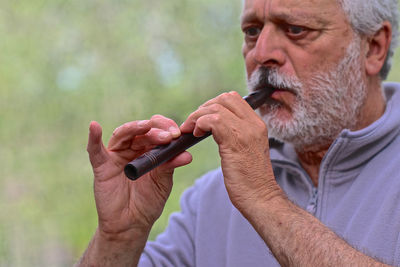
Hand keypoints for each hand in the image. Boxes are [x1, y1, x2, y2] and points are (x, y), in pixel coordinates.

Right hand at [86, 115, 191, 239]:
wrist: (132, 224)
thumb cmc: (148, 201)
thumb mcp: (163, 182)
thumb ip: (170, 166)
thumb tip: (187, 155)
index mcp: (149, 149)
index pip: (156, 131)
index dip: (166, 128)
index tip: (177, 134)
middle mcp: (132, 149)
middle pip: (141, 131)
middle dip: (155, 131)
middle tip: (168, 136)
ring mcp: (117, 156)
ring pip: (123, 135)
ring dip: (134, 128)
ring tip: (146, 127)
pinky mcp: (102, 166)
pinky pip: (95, 151)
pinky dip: (93, 139)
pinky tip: (94, 126)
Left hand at [180, 91, 280, 211]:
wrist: (260, 198)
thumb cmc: (250, 180)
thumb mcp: (246, 151)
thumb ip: (237, 135)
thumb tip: (217, 127)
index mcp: (257, 125)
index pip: (234, 99)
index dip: (215, 104)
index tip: (203, 119)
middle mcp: (254, 124)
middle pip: (225, 98)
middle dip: (205, 107)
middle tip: (194, 124)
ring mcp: (246, 131)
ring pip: (216, 107)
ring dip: (198, 116)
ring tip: (191, 130)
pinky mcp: (235, 141)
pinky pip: (213, 120)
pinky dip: (199, 123)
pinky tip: (196, 135)